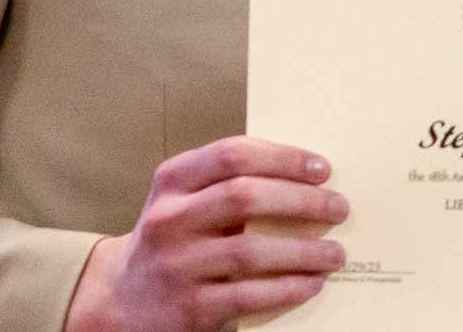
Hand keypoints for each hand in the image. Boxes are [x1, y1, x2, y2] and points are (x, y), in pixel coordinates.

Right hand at [63, 136, 347, 331]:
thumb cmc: (174, 239)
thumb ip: (228, 183)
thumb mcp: (184, 200)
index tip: (322, 168)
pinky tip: (312, 282)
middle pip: (244, 196)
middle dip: (301, 200)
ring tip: (335, 252)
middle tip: (339, 207)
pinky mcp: (188, 308)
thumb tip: (309, 179)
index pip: (232, 154)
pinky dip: (287, 288)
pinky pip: (247, 295)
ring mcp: (176, 265)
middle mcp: (168, 219)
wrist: (123, 300)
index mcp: (172, 180)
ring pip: (250, 251)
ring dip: (303, 251)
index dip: (283, 157)